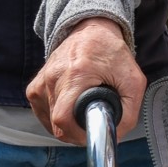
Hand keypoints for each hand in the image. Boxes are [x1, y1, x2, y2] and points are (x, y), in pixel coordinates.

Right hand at [27, 19, 145, 143]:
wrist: (90, 31)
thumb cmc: (112, 53)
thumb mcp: (133, 81)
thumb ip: (129, 111)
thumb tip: (115, 135)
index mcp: (77, 73)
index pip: (64, 117)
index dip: (78, 134)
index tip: (92, 132)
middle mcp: (54, 77)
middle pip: (57, 124)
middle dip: (77, 131)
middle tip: (92, 122)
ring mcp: (41, 82)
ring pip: (50, 122)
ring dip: (68, 124)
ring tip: (83, 108)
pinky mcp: (34, 87)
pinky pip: (43, 114)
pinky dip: (58, 117)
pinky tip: (71, 106)